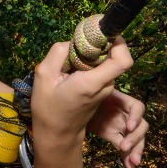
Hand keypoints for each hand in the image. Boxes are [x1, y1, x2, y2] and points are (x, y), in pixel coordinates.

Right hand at [27, 37, 133, 151]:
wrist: (58, 134)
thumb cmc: (48, 108)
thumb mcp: (44, 76)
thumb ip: (58, 53)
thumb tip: (72, 41)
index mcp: (93, 82)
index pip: (122, 60)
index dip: (119, 43)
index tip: (103, 33)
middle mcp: (105, 85)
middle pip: (113, 57)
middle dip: (97, 46)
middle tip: (74, 48)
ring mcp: (105, 89)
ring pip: (106, 62)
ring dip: (91, 56)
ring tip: (68, 63)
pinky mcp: (102, 90)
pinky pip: (101, 70)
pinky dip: (89, 65)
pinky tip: (71, 72)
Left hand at [87, 89, 147, 167]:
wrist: (71, 112)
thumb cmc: (80, 100)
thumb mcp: (90, 98)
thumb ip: (97, 98)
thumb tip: (99, 93)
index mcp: (121, 102)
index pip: (137, 107)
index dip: (136, 117)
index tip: (128, 127)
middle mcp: (126, 115)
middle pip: (141, 126)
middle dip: (136, 138)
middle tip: (125, 148)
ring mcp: (122, 127)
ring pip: (137, 140)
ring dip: (136, 151)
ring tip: (133, 163)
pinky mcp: (117, 138)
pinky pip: (126, 149)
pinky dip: (128, 158)